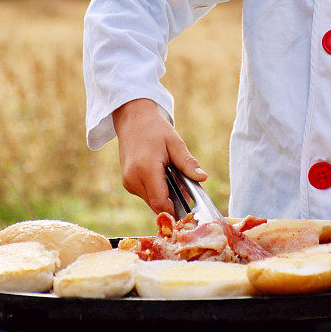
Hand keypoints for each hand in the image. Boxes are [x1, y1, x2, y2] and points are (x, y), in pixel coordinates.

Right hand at [112, 98, 206, 214]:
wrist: (133, 119)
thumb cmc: (155, 129)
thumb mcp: (175, 144)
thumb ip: (188, 163)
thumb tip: (203, 178)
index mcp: (146, 169)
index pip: (161, 203)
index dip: (175, 211)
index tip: (189, 212)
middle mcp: (133, 179)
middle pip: (157, 205)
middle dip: (173, 201)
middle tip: (185, 187)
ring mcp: (128, 182)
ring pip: (151, 201)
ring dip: (165, 196)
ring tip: (173, 176)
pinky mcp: (127, 182)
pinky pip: (145, 194)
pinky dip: (156, 190)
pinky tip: (162, 175)